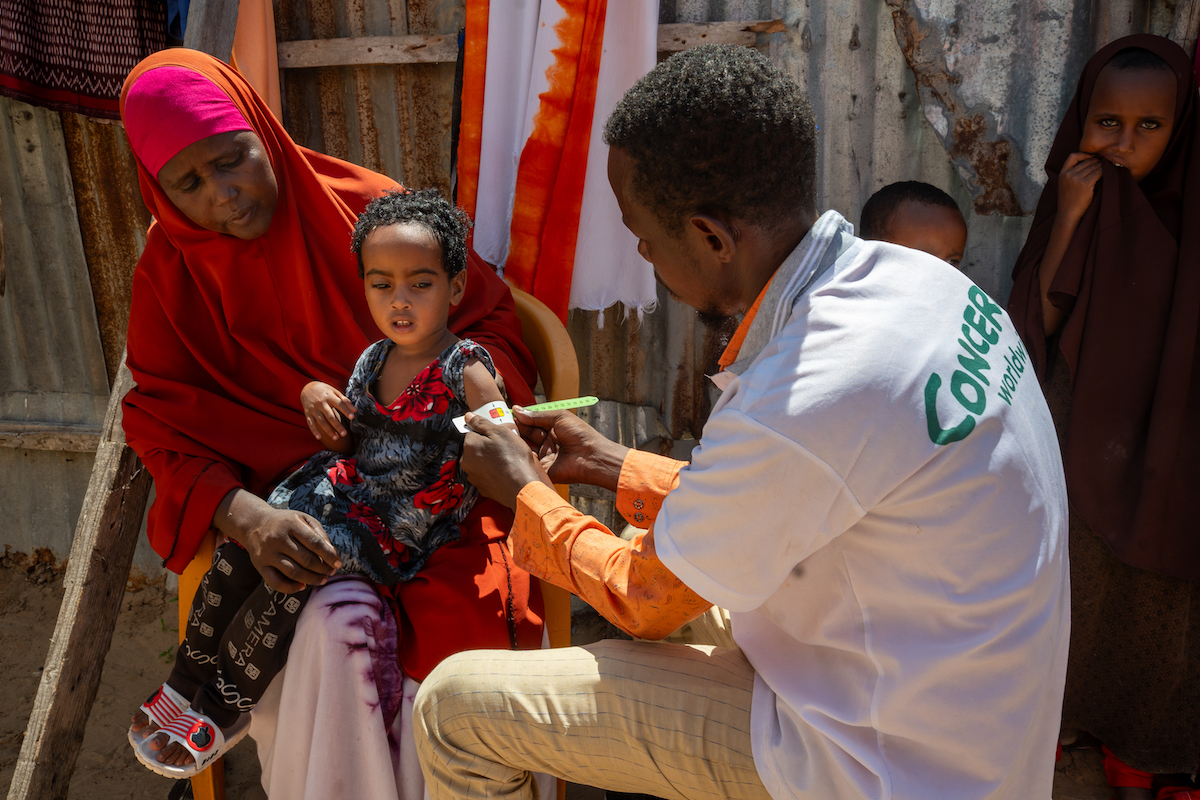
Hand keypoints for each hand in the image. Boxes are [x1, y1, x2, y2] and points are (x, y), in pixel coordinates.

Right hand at [216, 490, 340, 592]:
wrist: (254, 524)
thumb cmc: (285, 523)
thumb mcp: (303, 519)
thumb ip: (319, 533)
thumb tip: (332, 553)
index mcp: (291, 524)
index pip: (315, 543)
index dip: (329, 555)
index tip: (338, 564)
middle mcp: (278, 538)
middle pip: (306, 559)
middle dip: (322, 569)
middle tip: (330, 572)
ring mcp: (267, 553)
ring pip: (293, 572)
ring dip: (311, 579)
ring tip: (322, 580)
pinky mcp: (259, 565)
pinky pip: (275, 582)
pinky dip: (290, 588)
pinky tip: (302, 586)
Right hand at [301, 381, 354, 439]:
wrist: (308, 388)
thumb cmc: (325, 391)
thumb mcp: (335, 392)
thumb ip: (345, 401)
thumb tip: (355, 411)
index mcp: (329, 396)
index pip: (339, 404)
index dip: (345, 410)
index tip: (352, 417)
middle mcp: (321, 403)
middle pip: (330, 416)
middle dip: (337, 425)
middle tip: (345, 434)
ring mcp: (314, 409)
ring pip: (321, 421)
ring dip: (328, 430)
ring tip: (336, 438)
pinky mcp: (308, 413)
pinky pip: (310, 423)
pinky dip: (314, 430)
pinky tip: (319, 437)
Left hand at [460, 413, 551, 507]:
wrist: (521, 487)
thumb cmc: (513, 458)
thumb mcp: (500, 432)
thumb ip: (481, 423)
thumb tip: (468, 416)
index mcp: (469, 445)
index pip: (472, 432)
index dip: (487, 433)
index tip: (499, 437)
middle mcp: (466, 462)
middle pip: (475, 448)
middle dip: (488, 446)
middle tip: (505, 448)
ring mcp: (473, 476)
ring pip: (480, 462)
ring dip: (490, 460)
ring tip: (507, 461)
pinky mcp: (482, 488)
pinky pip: (486, 475)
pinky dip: (493, 473)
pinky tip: (505, 472)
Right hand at [514, 408, 627, 490]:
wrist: (592, 456)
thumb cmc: (581, 434)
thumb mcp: (559, 417)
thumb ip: (537, 415)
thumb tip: (517, 410)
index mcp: (551, 429)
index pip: (530, 423)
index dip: (520, 420)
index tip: (507, 416)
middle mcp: (546, 443)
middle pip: (525, 436)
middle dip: (515, 431)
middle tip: (503, 426)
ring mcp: (543, 457)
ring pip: (524, 449)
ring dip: (516, 443)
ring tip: (506, 436)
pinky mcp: (542, 470)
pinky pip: (528, 463)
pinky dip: (520, 457)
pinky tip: (512, 450)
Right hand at [1056, 152, 1102, 222]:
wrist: (1068, 213)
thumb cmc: (1069, 200)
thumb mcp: (1065, 184)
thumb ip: (1072, 174)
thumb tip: (1090, 162)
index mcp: (1063, 173)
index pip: (1073, 156)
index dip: (1084, 154)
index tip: (1091, 158)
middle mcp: (1069, 174)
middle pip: (1087, 161)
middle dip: (1097, 161)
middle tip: (1105, 163)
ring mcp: (1077, 179)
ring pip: (1094, 166)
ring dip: (1102, 166)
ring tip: (1107, 168)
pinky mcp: (1086, 184)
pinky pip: (1099, 172)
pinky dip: (1104, 172)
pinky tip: (1107, 174)